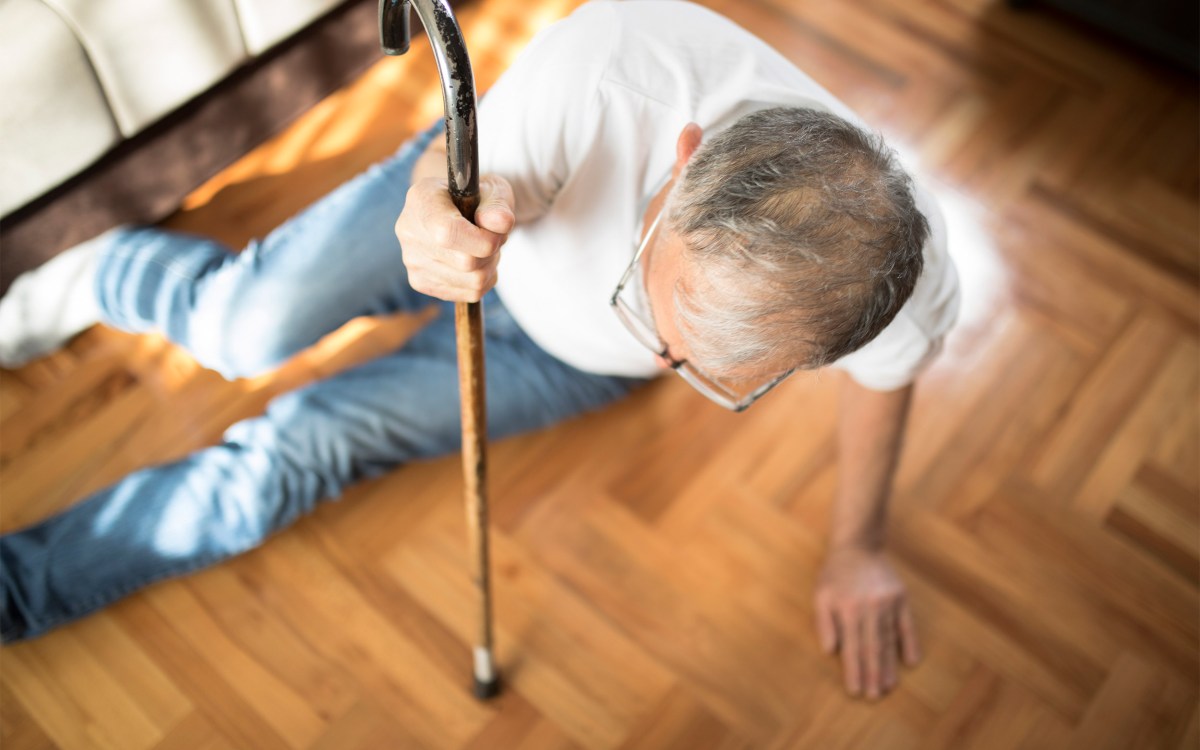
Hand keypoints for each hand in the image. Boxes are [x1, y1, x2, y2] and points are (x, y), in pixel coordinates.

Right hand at [395, 174, 514, 301]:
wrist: (457, 208)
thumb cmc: (476, 197)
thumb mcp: (493, 189)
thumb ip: (498, 205)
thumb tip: (500, 223)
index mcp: (421, 199)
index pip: (446, 233)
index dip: (481, 240)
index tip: (496, 232)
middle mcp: (409, 231)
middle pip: (465, 262)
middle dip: (491, 251)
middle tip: (493, 235)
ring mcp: (412, 260)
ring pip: (472, 281)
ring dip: (490, 266)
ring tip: (482, 247)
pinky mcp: (420, 282)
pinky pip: (470, 293)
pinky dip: (484, 280)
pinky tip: (476, 261)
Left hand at [814, 547, 920, 698]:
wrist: (858, 546)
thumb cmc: (835, 574)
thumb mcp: (821, 595)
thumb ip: (824, 623)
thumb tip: (830, 651)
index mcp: (848, 610)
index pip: (851, 648)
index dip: (853, 671)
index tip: (855, 691)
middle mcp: (869, 609)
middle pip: (872, 649)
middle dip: (873, 675)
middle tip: (875, 696)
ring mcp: (888, 604)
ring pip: (889, 640)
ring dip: (889, 665)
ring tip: (889, 686)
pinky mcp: (901, 598)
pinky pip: (907, 625)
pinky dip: (910, 644)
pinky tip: (911, 661)